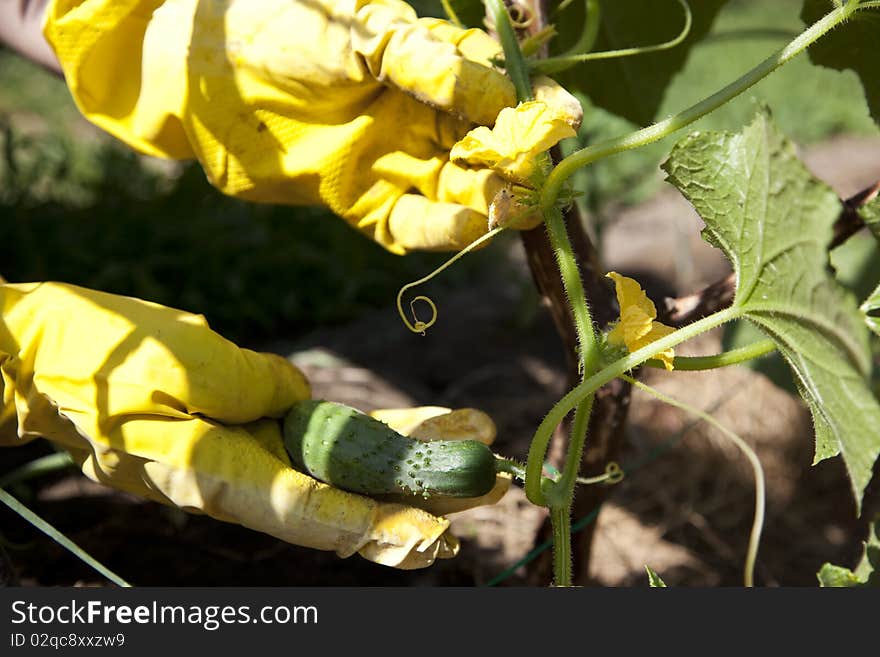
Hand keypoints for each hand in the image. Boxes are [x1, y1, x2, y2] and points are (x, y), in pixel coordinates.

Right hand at [0, 282, 507, 568]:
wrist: (46, 354)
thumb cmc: (101, 356)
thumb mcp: (181, 357)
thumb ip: (253, 384)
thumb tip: (300, 400)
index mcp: (213, 472)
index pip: (305, 511)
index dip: (372, 525)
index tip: (432, 533)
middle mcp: (240, 475)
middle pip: (344, 497)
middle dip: (418, 494)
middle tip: (488, 486)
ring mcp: (249, 453)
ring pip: (345, 467)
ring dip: (412, 459)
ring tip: (478, 441)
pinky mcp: (254, 427)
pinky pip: (326, 437)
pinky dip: (374, 433)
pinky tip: (426, 426)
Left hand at [43, 0, 580, 252]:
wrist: (201, 74)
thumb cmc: (278, 30)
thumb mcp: (358, 36)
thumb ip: (425, 63)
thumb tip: (499, 88)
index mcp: (423, 66)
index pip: (490, 88)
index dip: (526, 103)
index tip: (561, 115)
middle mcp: (415, 117)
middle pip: (481, 145)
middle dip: (515, 159)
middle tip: (543, 172)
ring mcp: (389, 161)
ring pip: (455, 188)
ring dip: (489, 199)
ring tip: (521, 206)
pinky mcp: (358, 201)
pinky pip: (408, 223)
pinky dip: (439, 228)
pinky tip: (469, 224)